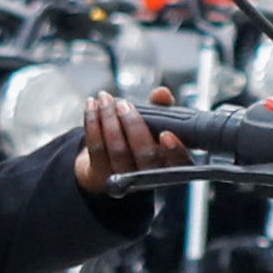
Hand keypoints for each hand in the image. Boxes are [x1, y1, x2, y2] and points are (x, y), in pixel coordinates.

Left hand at [72, 89, 188, 194]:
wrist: (106, 162)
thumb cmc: (137, 140)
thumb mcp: (154, 123)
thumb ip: (162, 108)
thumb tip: (162, 94)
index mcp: (170, 164)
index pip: (180, 164)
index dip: (175, 151)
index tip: (166, 134)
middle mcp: (149, 176)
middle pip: (145, 155)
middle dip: (134, 126)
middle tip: (125, 105)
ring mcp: (125, 178)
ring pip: (119, 150)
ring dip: (109, 119)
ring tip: (105, 99)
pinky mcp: (100, 176)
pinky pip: (97, 148)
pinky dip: (92, 122)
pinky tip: (92, 106)